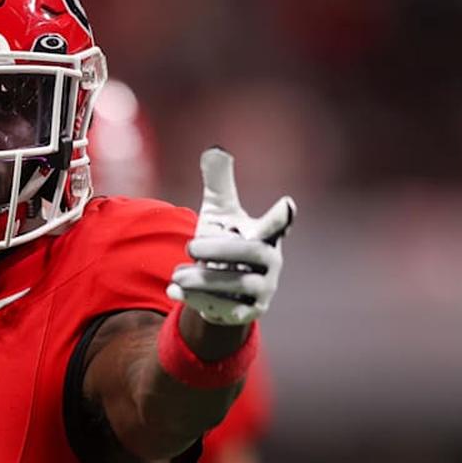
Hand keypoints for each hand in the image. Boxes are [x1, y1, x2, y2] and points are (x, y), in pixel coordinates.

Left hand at [166, 147, 294, 325]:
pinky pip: (227, 308)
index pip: (276, 223)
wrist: (221, 290)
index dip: (281, 215)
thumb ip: (219, 184)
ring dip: (205, 279)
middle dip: (221, 249)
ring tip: (177, 274)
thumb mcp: (219, 213)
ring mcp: (262, 289)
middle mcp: (270, 262)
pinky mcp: (247, 312)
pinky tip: (174, 290)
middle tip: (190, 245)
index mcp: (264, 234)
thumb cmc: (224, 243)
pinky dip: (199, 300)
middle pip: (252, 254)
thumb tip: (215, 150)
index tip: (287, 204)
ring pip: (239, 285)